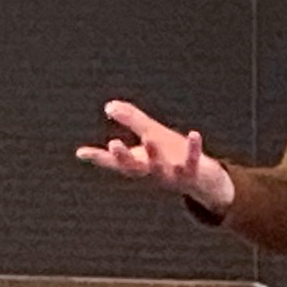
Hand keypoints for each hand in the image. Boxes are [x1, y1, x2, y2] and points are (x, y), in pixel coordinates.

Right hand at [75, 100, 234, 213]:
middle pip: (134, 167)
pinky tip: (194, 134)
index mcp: (139, 165)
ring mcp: (171, 176)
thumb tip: (109, 106)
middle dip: (124, 157)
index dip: (98, 157)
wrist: (204, 180)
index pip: (115, 162)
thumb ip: (131, 120)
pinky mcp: (192, 173)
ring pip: (161, 168)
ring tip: (149, 138)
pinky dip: (193, 149)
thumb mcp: (151, 135)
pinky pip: (192, 161)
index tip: (82, 152)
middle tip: (113, 143)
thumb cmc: (171, 157)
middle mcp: (152, 173)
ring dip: (155, 155)